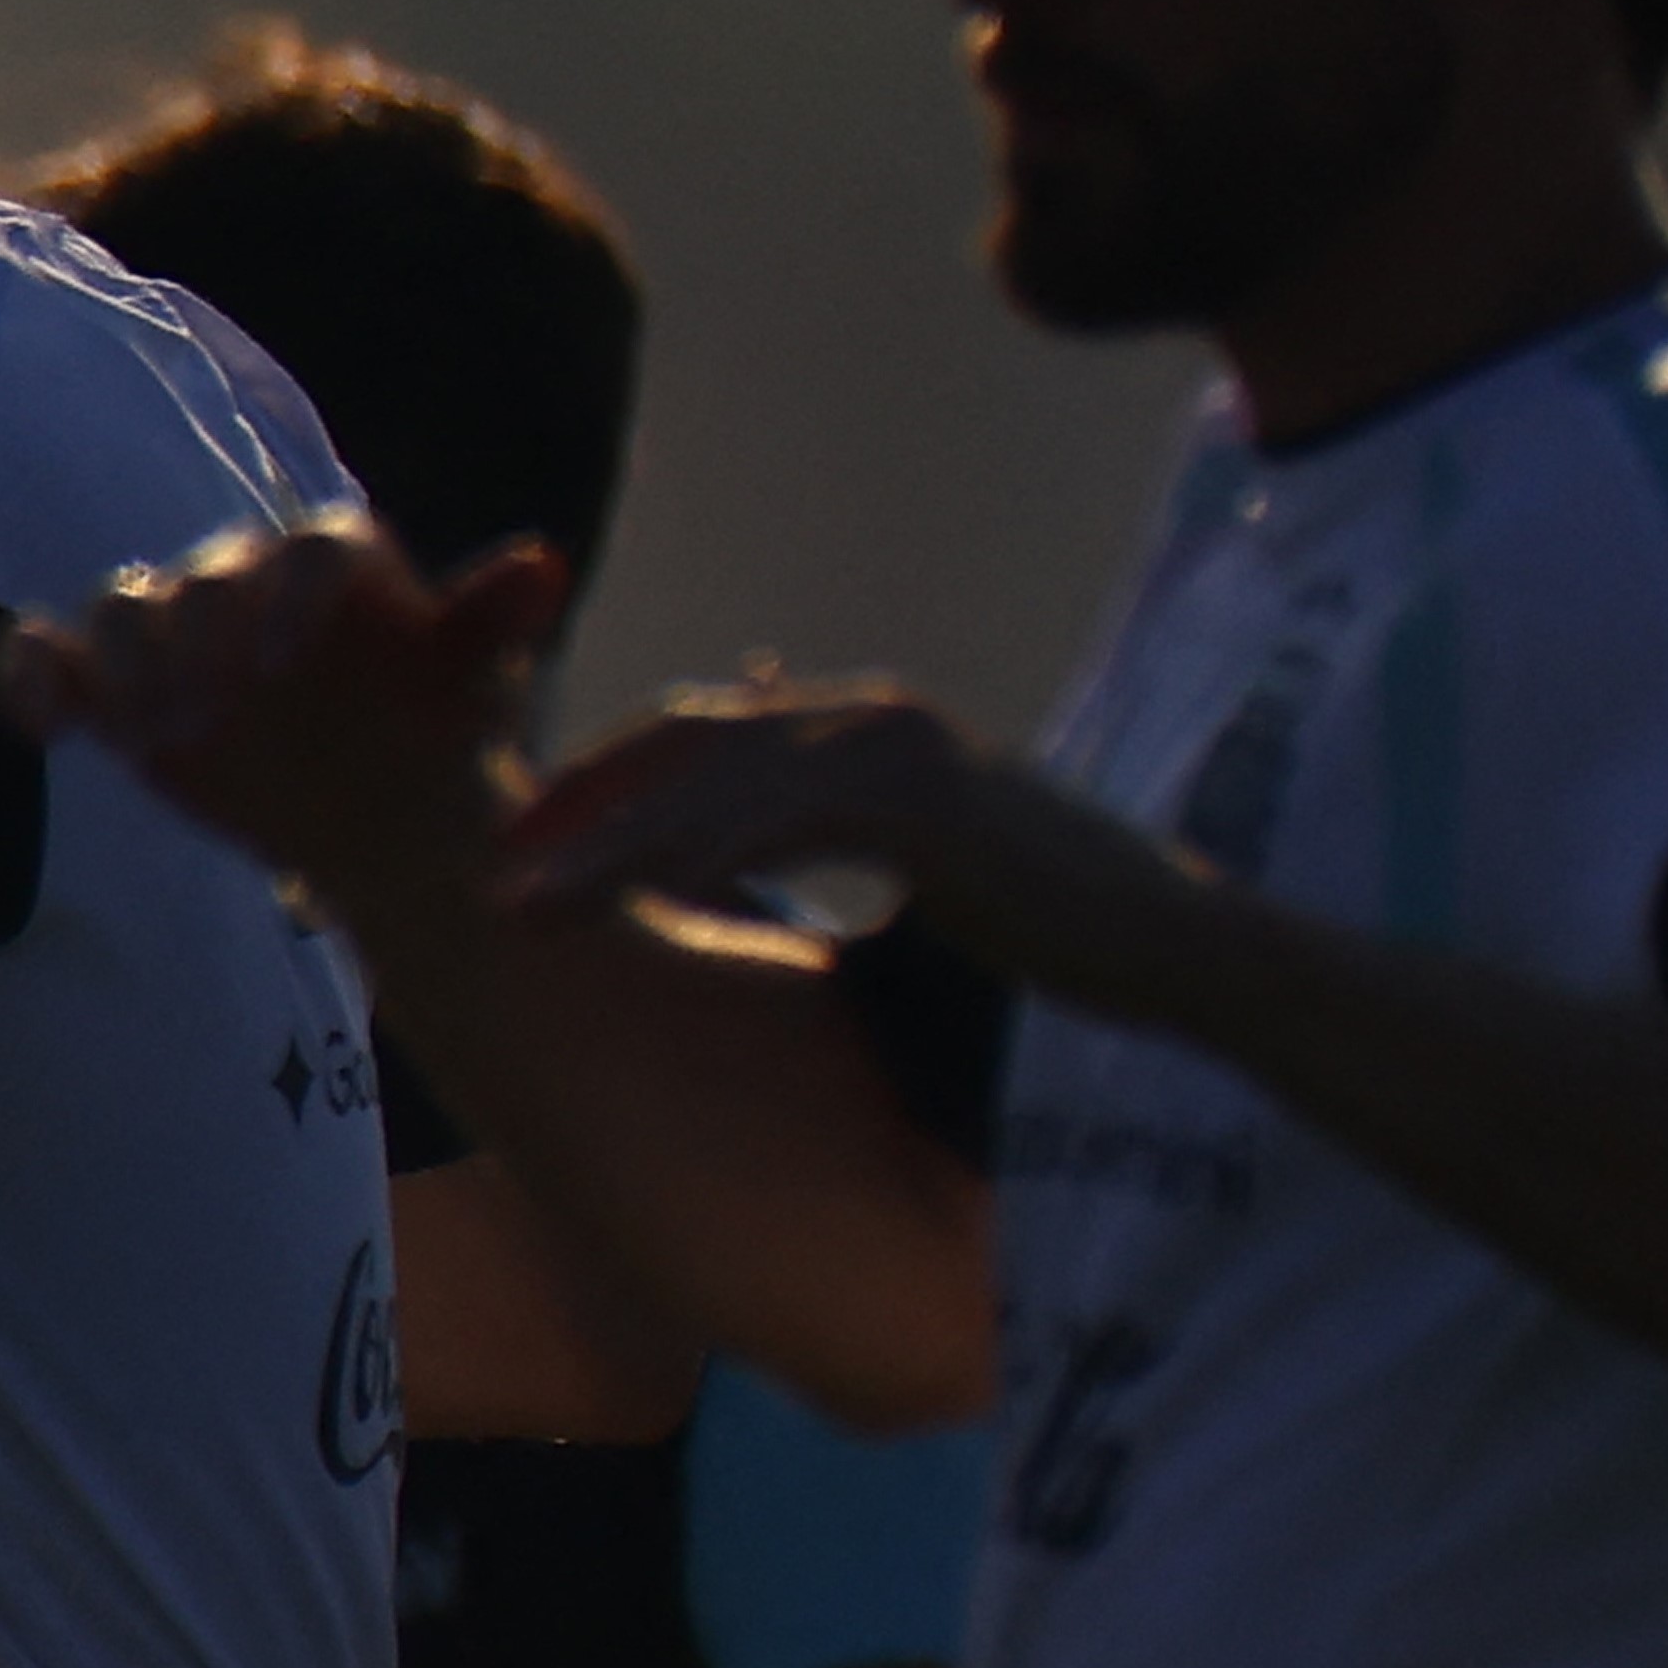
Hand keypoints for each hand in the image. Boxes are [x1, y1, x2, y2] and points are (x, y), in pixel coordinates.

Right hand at [0, 517, 564, 912]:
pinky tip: (40, 726)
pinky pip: (49, 659)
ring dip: (121, 664)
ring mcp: (176, 630)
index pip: (307, 547)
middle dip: (195, 638)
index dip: (289, 594)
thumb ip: (489, 626)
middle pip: (202, 576)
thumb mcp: (475, 694)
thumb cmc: (433, 742)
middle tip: (205, 720)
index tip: (286, 669)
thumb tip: (542, 560)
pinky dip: (27, 679)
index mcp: (336, 564)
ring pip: (122, 608)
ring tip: (145, 740)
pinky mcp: (115, 685)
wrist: (379, 816)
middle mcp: (247, 579)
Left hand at [501, 671, 1203, 1014]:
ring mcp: (899, 748)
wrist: (1175, 948)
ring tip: (523, 906)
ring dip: (608, 851)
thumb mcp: (916, 886)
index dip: (601, 791)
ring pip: (714, 790)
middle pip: (682, 746)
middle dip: (579, 810)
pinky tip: (635, 903)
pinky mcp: (928, 802)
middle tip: (492, 872)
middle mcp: (867, 719)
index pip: (694, 741)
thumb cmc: (1051, 931)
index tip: (522, 851)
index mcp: (856, 735)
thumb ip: (837, 856)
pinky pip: (787, 828)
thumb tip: (760, 873)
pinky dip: (704, 858)